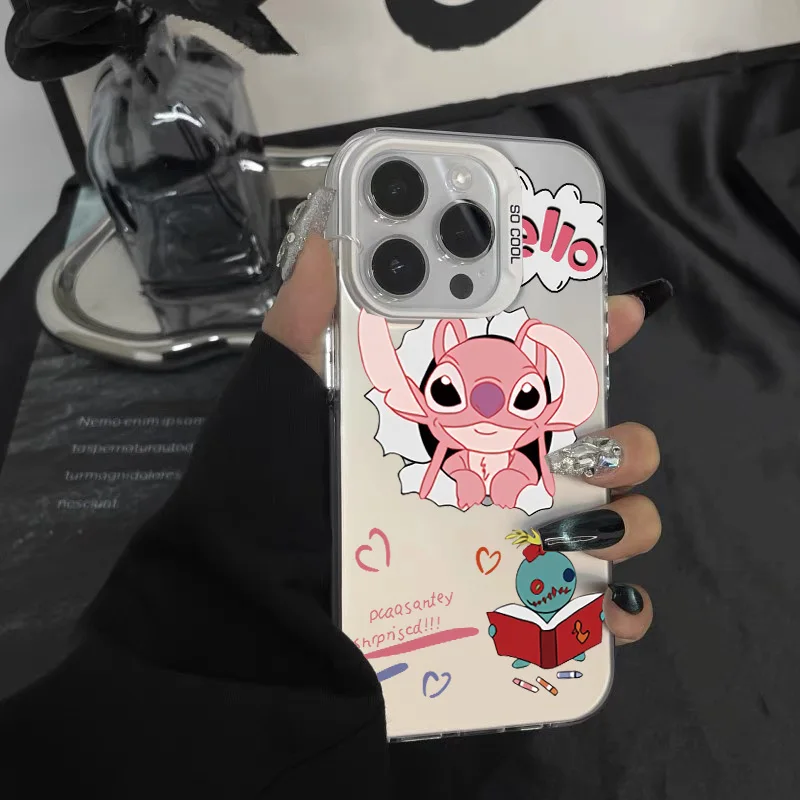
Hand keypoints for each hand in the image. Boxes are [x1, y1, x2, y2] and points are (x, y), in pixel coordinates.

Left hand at [263, 233, 669, 646]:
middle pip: (601, 442)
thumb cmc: (266, 494)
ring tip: (576, 531)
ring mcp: (513, 540)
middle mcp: (496, 471)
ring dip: (625, 519)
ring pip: (616, 517)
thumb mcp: (281, 400)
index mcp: (457, 415)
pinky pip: (596, 609)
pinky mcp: (517, 606)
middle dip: (622, 439)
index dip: (591, 330)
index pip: (540, 366)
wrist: (253, 604)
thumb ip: (302, 326)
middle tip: (584, 448)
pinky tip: (607, 607)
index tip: (624, 309)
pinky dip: (620, 610)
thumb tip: (327, 245)